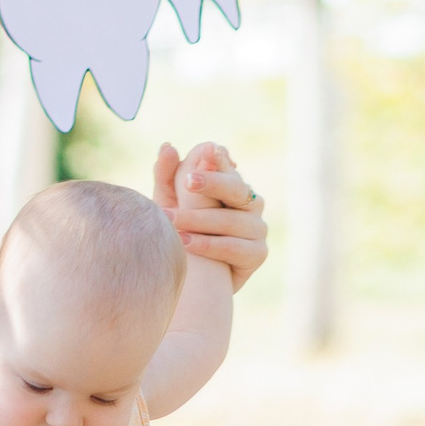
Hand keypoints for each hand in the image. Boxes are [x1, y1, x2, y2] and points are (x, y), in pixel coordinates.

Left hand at [153, 141, 267, 290]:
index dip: (217, 159)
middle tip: (188, 181)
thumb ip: (167, 176)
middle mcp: (249, 203)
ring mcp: (257, 228)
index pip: (226, 166)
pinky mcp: (257, 254)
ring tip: (170, 221)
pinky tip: (186, 243)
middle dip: (212, 183)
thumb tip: (167, 146)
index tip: (206, 151)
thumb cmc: (179, 233)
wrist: (190, 278)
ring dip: (198, 220)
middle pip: (236, 188)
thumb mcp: (168, 203)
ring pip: (232, 219)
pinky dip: (209, 245)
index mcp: (230, 185)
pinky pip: (235, 247)